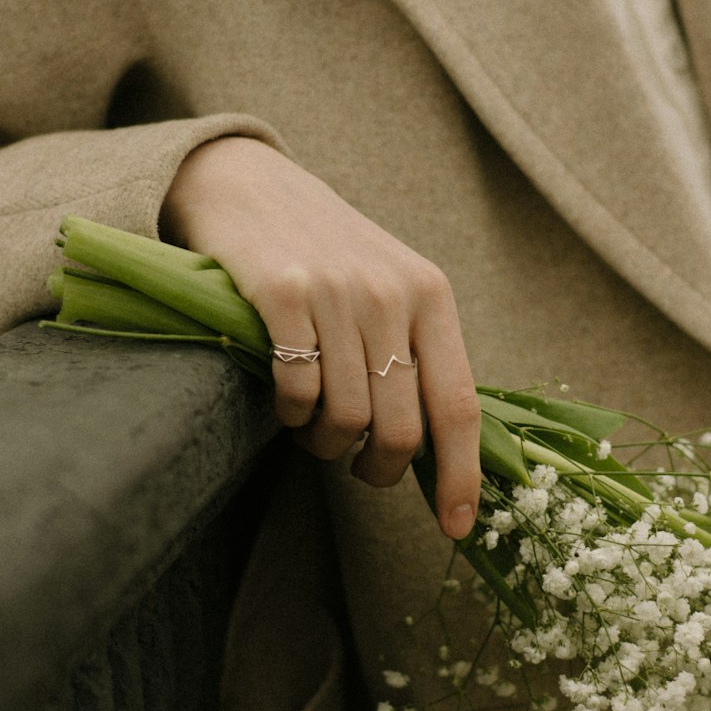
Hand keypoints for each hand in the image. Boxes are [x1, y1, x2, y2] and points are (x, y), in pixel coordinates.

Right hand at [160, 137, 480, 539]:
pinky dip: (289, 414)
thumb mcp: (389, 289)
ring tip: (312, 428)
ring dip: (324, 445)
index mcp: (431, 296)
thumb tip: (442, 453)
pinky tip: (285, 400)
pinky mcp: (282, 291)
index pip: (459, 406)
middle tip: (356, 467)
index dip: (461, 476)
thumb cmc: (326, 253)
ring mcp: (337, 291)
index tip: (457, 526)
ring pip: (346, 420)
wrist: (250, 184)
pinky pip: (297, 391)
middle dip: (376, 469)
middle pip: (400, 429)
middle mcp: (391, 292)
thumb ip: (416, 353)